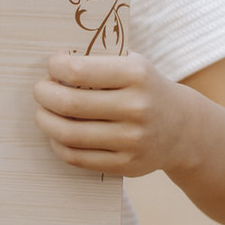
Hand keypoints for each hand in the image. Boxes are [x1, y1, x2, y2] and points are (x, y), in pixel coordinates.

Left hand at [33, 51, 190, 178]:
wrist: (182, 128)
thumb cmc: (145, 88)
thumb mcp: (132, 63)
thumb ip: (98, 59)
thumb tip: (54, 60)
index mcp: (136, 75)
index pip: (78, 71)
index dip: (55, 67)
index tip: (52, 66)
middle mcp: (136, 108)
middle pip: (69, 103)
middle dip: (44, 94)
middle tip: (41, 89)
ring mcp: (132, 140)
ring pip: (68, 134)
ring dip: (45, 120)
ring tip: (43, 111)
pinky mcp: (125, 165)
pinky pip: (76, 157)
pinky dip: (58, 144)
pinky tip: (57, 133)